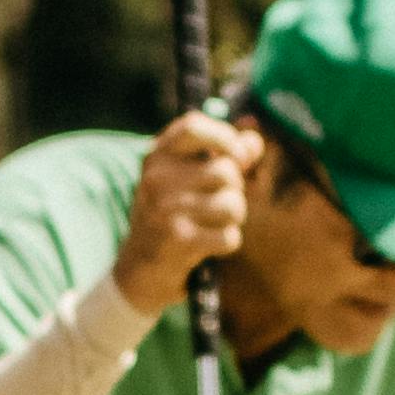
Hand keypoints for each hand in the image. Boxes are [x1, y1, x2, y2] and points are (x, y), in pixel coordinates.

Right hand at [113, 106, 254, 320]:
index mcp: (156, 157)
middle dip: (234, 189)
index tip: (238, 156)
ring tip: (213, 223)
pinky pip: (230, 236)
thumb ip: (222, 155)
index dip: (225, 137)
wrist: (139, 269)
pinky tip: (208, 244)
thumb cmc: (170, 216)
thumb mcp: (184, 179)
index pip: (193, 126)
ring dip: (233, 218)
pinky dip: (227, 242)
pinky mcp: (179, 240)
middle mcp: (157, 179)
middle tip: (217, 202)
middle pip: (226, 171)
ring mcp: (166, 210)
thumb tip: (255, 141)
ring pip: (233, 204)